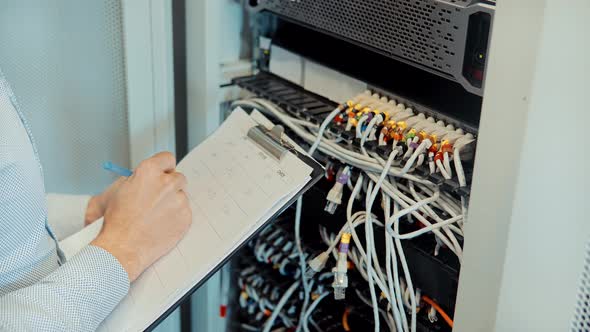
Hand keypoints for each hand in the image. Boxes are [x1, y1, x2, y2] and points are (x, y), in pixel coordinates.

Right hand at [91, 152, 191, 281]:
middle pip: (178, 177)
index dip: (163, 168)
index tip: (162, 173)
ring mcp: (179, 200)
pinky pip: (184, 213)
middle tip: (158, 198)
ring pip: (181, 197)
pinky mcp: (186, 216)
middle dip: (169, 186)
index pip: (167, 159)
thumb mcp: (112, 192)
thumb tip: (139, 178)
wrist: (122, 247)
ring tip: (155, 216)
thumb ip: (131, 180)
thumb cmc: (116, 222)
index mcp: (149, 171)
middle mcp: (167, 183)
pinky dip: (176, 218)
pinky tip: (161, 225)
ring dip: (172, 203)